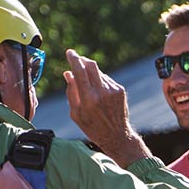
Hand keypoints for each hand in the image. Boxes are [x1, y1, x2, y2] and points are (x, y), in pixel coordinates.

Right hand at [63, 49, 150, 167]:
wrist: (116, 136)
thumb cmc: (92, 127)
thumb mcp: (76, 114)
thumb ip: (71, 92)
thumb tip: (68, 73)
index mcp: (88, 99)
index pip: (80, 72)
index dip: (74, 59)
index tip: (69, 52)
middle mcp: (101, 92)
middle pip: (91, 65)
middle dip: (82, 59)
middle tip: (76, 58)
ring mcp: (112, 90)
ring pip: (99, 73)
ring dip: (90, 73)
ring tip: (87, 86)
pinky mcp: (120, 90)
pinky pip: (106, 79)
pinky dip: (99, 81)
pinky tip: (98, 93)